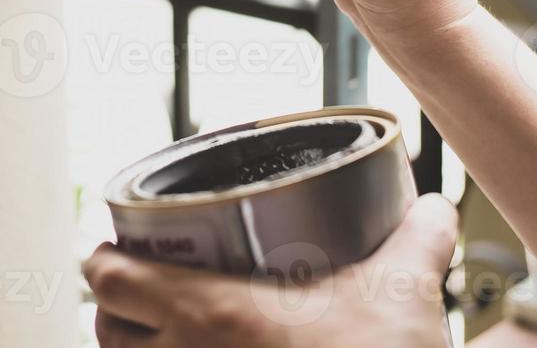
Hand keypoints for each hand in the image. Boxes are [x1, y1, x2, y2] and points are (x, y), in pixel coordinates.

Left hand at [85, 194, 457, 346]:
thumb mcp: (400, 296)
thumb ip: (417, 241)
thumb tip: (433, 207)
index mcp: (209, 314)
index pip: (108, 278)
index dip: (103, 258)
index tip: (117, 245)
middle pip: (105, 328)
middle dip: (116, 306)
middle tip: (142, 285)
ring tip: (161, 329)